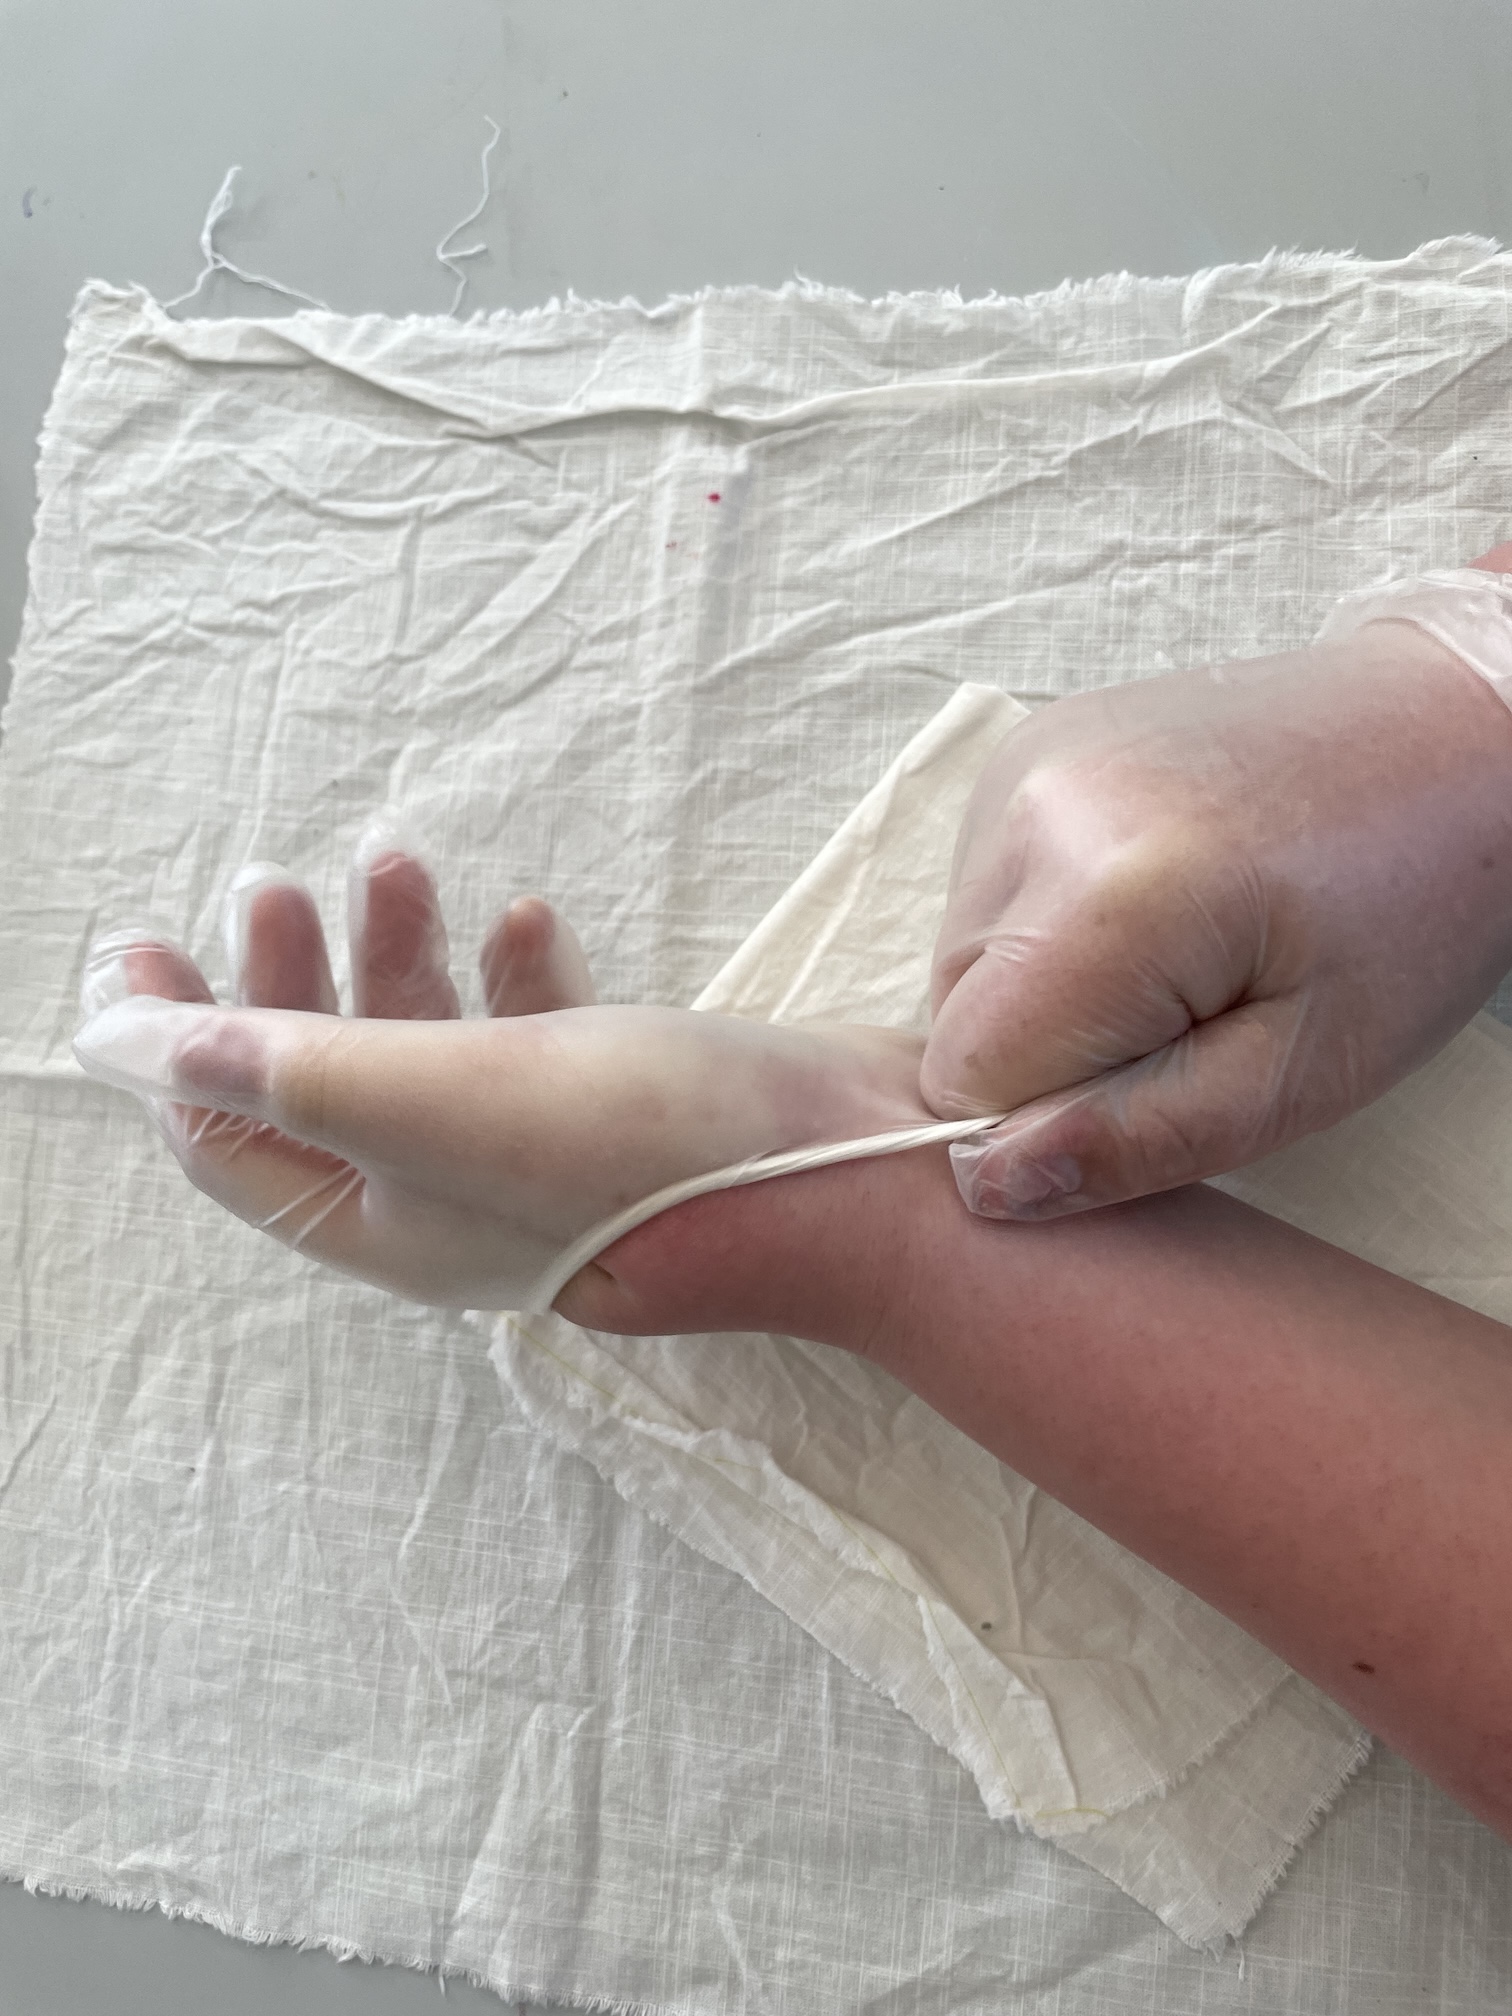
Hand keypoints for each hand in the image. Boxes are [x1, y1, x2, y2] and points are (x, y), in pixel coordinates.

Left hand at [73, 834, 928, 1315]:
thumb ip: (281, 1067)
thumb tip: (118, 1043)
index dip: (165, 1047)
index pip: (230, 1138)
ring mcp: (534, 1155)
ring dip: (397, 955)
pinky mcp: (615, 1107)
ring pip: (424, 1048)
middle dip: (284, 979)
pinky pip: (527, 1036)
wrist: (856, 1173)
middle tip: (272, 882)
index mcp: (388, 1220)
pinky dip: (509, 975)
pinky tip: (530, 917)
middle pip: (320, 1084)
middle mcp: (448, 1201)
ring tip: (400, 860)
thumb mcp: (449, 1097)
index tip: (140, 940)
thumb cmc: (652, 1146)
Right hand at [922, 555, 1511, 1218]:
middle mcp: (1036, 811)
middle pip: (954, 1017)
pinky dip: (1049, 926)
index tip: (1164, 1086)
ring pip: (963, 958)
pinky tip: (1149, 900)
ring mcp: (1021, 765)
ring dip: (1047, 990)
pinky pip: (985, 894)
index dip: (1052, 1120)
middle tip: (1190, 1017)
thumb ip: (1140, 1137)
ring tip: (1179, 953)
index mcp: (1110, 895)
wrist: (1450, 737)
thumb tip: (989, 1182)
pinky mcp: (1025, 749)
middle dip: (1052, 1053)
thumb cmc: (1406, 913)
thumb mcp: (1302, 1073)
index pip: (966, 1080)